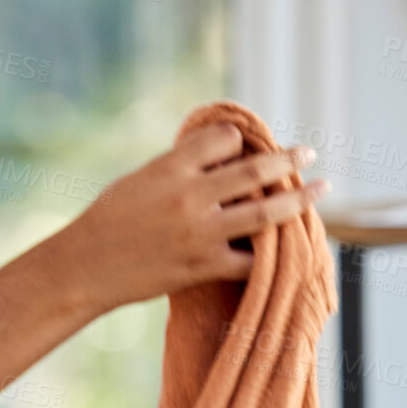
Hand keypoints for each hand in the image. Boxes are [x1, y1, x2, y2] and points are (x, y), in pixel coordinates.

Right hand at [52, 122, 329, 314]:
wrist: (85, 268)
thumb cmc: (106, 221)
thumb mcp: (138, 179)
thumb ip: (178, 165)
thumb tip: (218, 152)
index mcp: (171, 167)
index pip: (224, 139)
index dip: (238, 140)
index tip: (245, 146)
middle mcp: (190, 196)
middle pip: (255, 169)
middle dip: (287, 159)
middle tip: (308, 152)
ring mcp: (200, 233)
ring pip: (266, 213)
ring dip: (300, 198)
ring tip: (322, 187)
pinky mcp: (204, 266)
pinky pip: (252, 258)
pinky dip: (272, 251)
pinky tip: (290, 245)